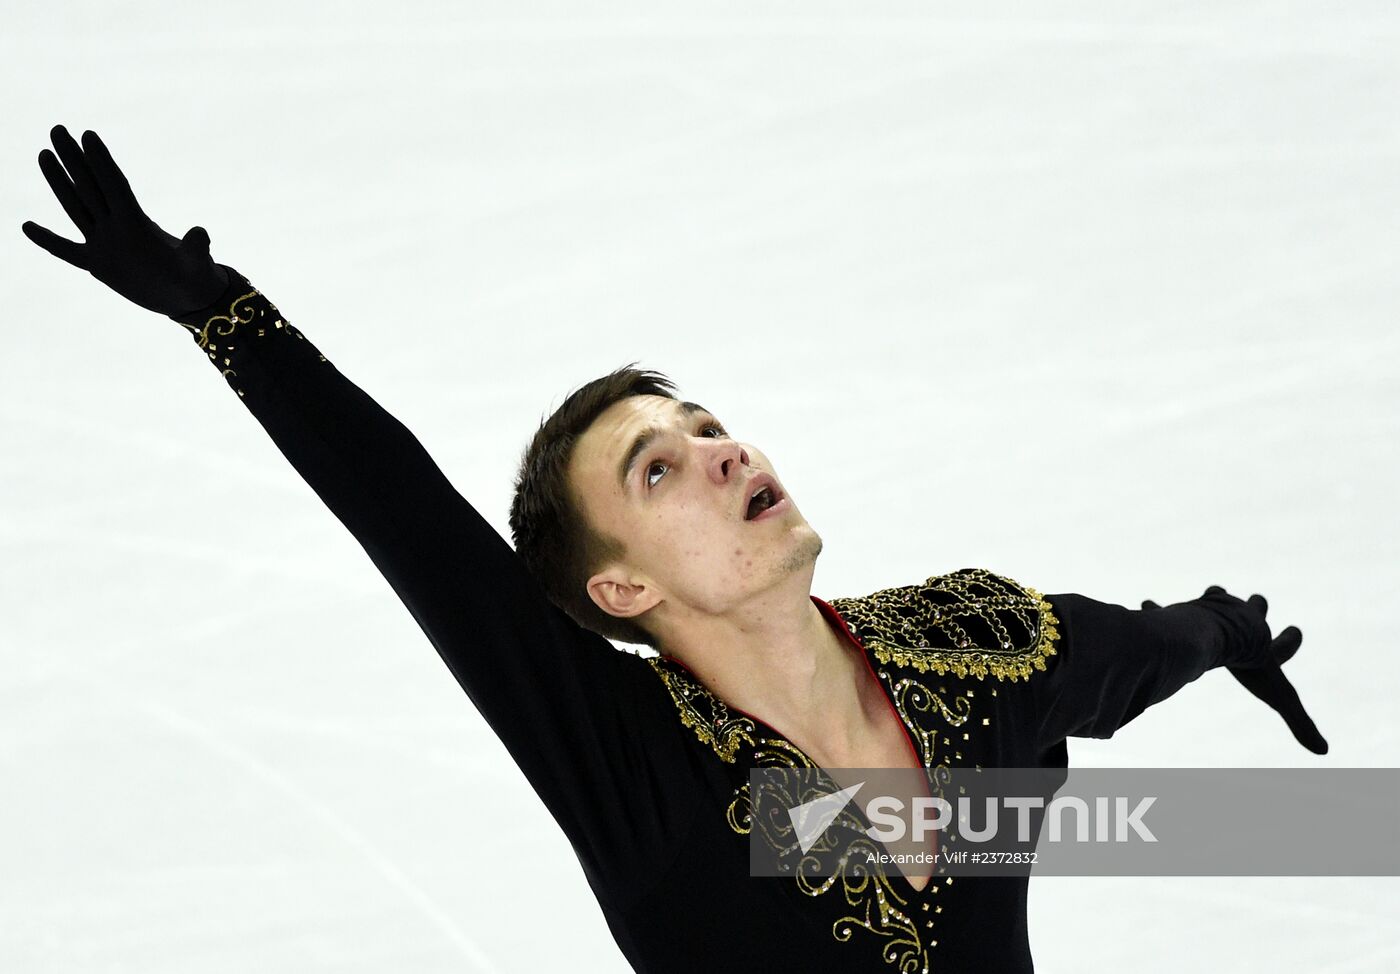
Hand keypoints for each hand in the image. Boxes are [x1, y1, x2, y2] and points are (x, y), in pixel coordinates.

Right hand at [21, 124, 227, 317]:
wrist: (188, 299)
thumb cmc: (196, 278)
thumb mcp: (196, 263)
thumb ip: (195, 248)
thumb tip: (201, 234)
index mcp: (137, 223)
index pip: (114, 186)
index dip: (102, 161)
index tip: (88, 134)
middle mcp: (118, 227)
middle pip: (91, 187)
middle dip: (74, 159)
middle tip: (58, 129)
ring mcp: (105, 245)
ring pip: (76, 208)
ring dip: (59, 182)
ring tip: (44, 154)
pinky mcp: (98, 266)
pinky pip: (66, 251)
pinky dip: (48, 240)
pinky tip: (26, 226)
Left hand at [1142, 586, 1327, 754]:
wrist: (1210, 632)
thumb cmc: (1246, 661)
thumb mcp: (1277, 695)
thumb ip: (1299, 722)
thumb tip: (1324, 752)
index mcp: (1259, 641)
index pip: (1281, 648)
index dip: (1289, 644)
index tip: (1296, 632)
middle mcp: (1237, 621)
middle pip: (1252, 610)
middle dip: (1256, 607)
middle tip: (1258, 600)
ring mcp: (1208, 612)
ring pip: (1214, 598)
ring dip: (1214, 598)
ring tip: (1212, 593)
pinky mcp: (1179, 612)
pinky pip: (1163, 609)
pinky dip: (1156, 607)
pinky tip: (1146, 602)